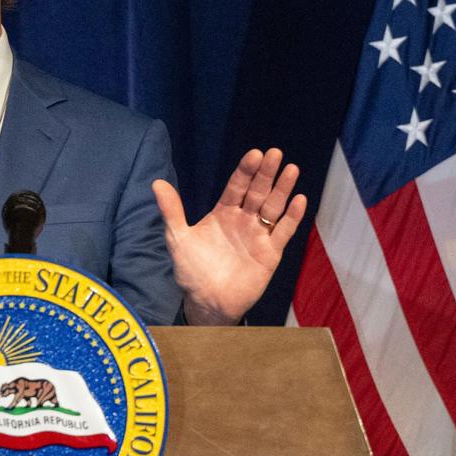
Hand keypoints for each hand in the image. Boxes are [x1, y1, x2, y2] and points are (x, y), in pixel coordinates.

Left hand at [152, 148, 305, 324]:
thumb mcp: (178, 238)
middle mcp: (243, 220)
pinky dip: (292, 217)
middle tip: (275, 154)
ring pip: (273, 208)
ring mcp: (258, 235)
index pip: (236, 187)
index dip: (245, 171)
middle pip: (257, 192)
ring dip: (282, 190)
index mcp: (223, 213)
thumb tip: (156, 182)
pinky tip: (299, 200)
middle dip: (266, 174)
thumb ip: (171, 211)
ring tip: (291, 169)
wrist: (206, 302)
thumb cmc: (192, 270)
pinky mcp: (270, 253)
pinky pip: (283, 232)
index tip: (255, 154)